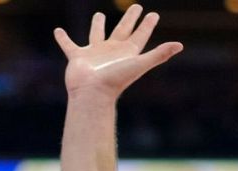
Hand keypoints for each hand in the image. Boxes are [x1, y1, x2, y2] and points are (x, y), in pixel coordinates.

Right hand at [56, 6, 181, 101]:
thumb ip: (159, 54)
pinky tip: (58, 31)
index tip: (153, 14)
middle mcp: (112, 51)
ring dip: (97, 25)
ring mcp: (94, 53)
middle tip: (136, 6)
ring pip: (97, 34)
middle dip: (130, 18)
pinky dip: (63, 38)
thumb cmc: (114, 80)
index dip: (148, 24)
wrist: (91, 94)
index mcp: (127, 52)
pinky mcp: (78, 57)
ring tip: (99, 15)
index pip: (141, 35)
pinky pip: (69, 45)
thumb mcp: (139, 64)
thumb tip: (180, 45)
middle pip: (123, 30)